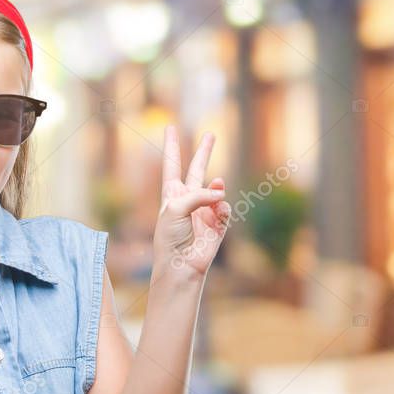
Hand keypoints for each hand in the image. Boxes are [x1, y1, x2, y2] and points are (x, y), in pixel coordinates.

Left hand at [153, 125, 230, 279]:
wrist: (181, 264)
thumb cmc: (170, 237)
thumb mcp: (175, 208)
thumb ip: (198, 194)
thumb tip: (221, 190)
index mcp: (171, 194)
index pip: (172, 165)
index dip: (171, 147)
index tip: (169, 128)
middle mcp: (188, 200)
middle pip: (197, 169)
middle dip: (204, 153)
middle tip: (211, 134)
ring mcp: (204, 210)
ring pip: (216, 188)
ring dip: (216, 187)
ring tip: (217, 184)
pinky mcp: (218, 223)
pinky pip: (225, 208)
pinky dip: (222, 208)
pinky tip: (219, 210)